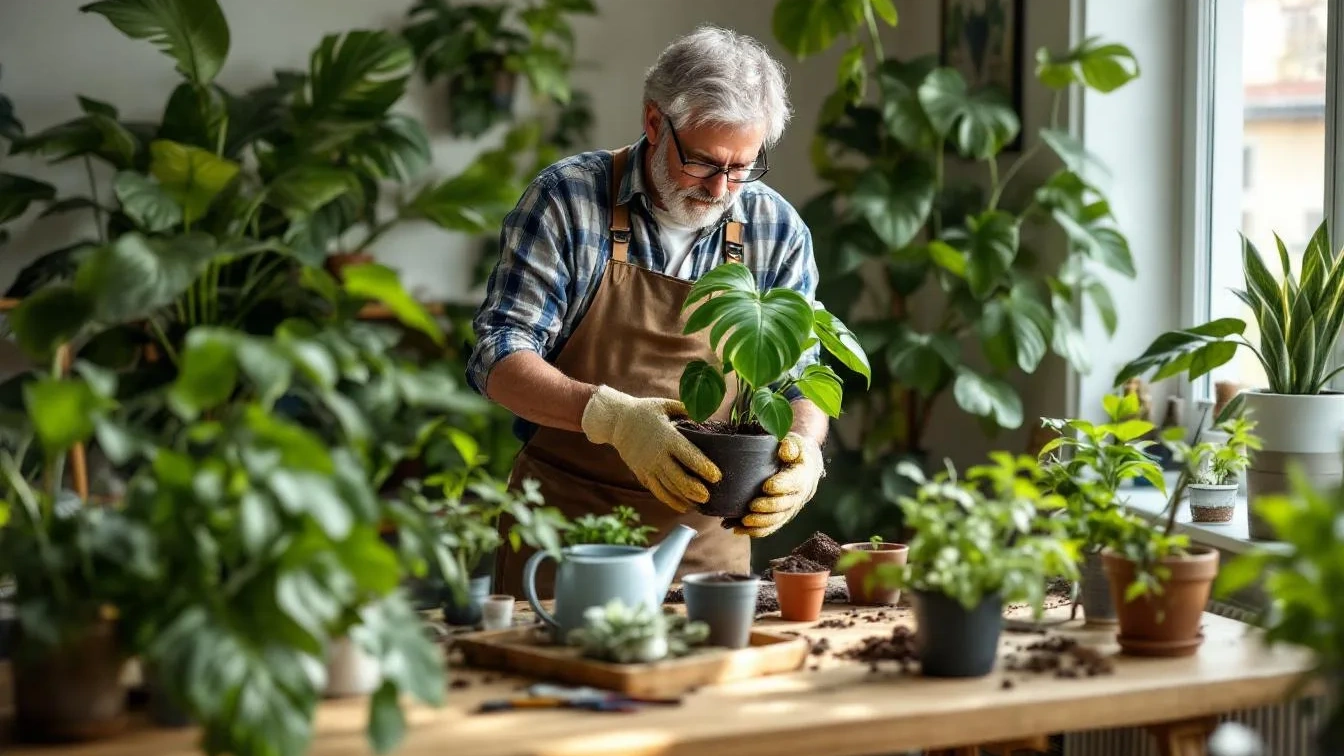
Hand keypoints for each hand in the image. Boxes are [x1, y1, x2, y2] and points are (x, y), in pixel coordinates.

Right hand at [580, 385, 721, 512]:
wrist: (615, 421)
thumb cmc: (645, 411)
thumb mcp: (665, 405)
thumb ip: (686, 410)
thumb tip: (707, 416)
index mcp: (667, 437)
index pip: (688, 455)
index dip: (703, 467)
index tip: (717, 476)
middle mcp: (657, 455)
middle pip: (678, 477)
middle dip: (694, 489)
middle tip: (708, 496)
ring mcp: (648, 466)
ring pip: (668, 487)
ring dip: (684, 498)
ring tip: (700, 504)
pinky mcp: (641, 473)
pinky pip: (657, 491)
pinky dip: (670, 500)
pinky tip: (683, 506)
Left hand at [734, 432, 823, 537]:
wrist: (805, 467)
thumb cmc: (794, 452)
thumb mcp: (793, 443)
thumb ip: (789, 445)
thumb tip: (784, 449)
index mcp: (802, 475)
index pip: (794, 482)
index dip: (781, 486)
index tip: (766, 487)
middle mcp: (798, 495)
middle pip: (784, 505)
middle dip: (768, 508)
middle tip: (751, 506)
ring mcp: (790, 508)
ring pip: (777, 520)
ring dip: (760, 523)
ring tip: (743, 522)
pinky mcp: (781, 516)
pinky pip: (770, 527)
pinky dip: (755, 531)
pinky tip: (737, 529)